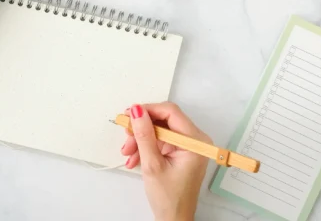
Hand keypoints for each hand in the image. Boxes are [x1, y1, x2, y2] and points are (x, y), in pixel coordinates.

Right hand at [121, 103, 210, 220]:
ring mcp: (186, 146)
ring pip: (158, 131)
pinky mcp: (178, 152)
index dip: (148, 110)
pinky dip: (145, 147)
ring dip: (140, 139)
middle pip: (163, 120)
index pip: (170, 112)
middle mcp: (194, 140)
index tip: (129, 114)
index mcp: (195, 141)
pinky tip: (134, 158)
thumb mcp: (152, 164)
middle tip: (126, 135)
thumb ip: (144, 135)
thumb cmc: (169, 198)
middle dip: (142, 128)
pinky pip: (159, 141)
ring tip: (127, 152)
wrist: (173, 219)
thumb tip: (136, 111)